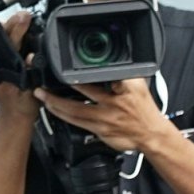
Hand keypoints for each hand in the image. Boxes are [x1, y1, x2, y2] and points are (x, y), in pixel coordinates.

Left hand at [0, 10, 39, 121]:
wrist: (15, 114)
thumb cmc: (23, 105)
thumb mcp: (32, 92)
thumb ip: (32, 75)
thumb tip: (30, 57)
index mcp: (0, 71)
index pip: (8, 44)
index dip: (18, 29)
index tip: (26, 18)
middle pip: (0, 37)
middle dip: (13, 23)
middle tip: (25, 14)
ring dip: (9, 27)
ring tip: (21, 17)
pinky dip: (7, 34)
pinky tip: (15, 27)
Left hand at [34, 76, 167, 153]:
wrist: (150, 133)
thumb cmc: (143, 108)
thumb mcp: (138, 84)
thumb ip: (123, 72)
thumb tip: (111, 60)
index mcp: (123, 90)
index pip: (102, 78)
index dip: (82, 76)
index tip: (64, 71)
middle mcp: (112, 105)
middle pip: (81, 95)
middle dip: (59, 92)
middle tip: (42, 86)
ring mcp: (105, 120)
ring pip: (74, 112)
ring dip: (56, 104)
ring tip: (42, 97)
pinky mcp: (100, 131)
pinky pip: (77, 123)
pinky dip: (63, 116)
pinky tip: (54, 111)